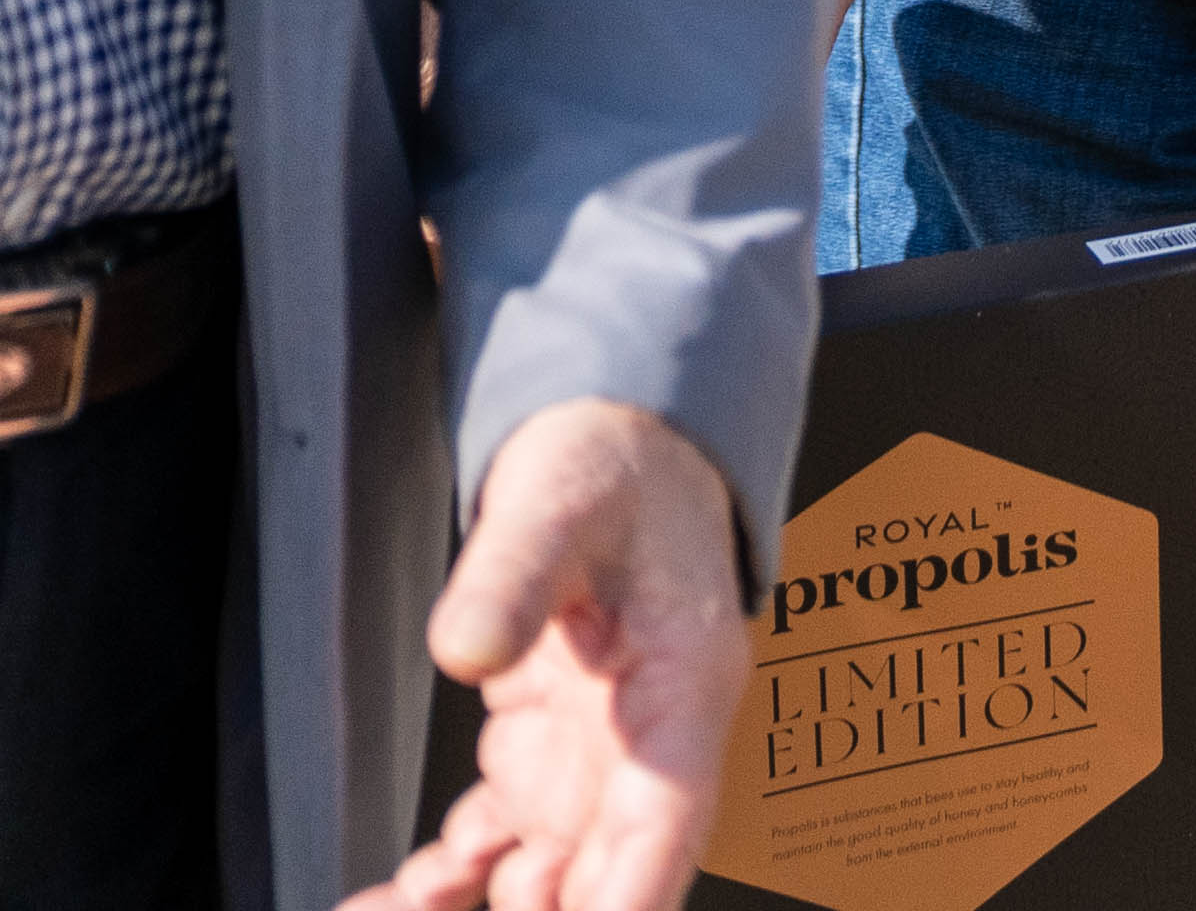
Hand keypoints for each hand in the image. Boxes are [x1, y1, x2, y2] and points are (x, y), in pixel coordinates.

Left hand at [346, 402, 746, 910]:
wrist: (619, 451)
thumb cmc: (615, 469)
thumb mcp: (560, 502)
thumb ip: (509, 573)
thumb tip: (463, 650)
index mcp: (684, 686)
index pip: (668, 819)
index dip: (629, 895)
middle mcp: (648, 747)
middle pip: (607, 877)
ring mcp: (595, 764)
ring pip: (545, 883)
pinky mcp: (548, 762)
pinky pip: (498, 855)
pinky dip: (445, 886)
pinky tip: (390, 895)